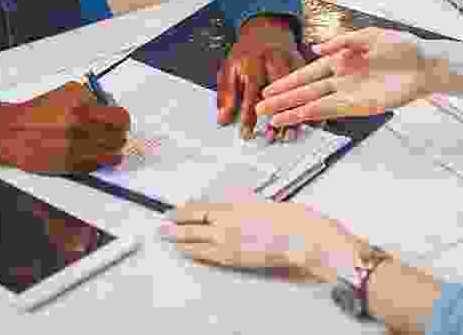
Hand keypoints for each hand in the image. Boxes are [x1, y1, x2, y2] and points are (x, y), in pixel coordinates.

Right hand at [0, 82, 130, 173]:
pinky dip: (99, 160)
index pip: (120, 118)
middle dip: (118, 135)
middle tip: (114, 133)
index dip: (122, 120)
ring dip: (112, 150)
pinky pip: (97, 165)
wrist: (11, 131)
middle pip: (119, 137)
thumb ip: (91, 97)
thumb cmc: (37, 112)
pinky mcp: (70, 165)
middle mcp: (80, 128)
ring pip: (112, 154)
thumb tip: (110, 107)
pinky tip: (91, 152)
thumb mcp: (67, 92)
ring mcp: (76, 148)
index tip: (120, 122)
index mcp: (81, 107)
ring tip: (104, 145)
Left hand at [158, 186, 363, 279]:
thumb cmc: (286, 219)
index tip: (172, 212)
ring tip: (168, 239)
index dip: (183, 211)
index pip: (200, 208)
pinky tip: (188, 253)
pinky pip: (208, 256)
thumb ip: (241, 207)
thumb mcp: (259, 204)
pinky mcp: (234, 258)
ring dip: (180, 240)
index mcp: (233, 206)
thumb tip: (228, 209)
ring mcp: (228, 242)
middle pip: (193, 224)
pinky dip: (195, 254)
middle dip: (175, 226)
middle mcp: (226, 223)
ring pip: (196, 241)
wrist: (300, 236)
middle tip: (162, 226)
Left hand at [217, 17, 304, 140]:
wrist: (265, 26)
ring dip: (294, 111)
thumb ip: (226, 94)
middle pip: (277, 89)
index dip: (249, 114)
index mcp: (252, 61)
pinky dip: (310, 101)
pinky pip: (308, 83)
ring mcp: (289, 59)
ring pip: (295, 88)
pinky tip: (309, 118)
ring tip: (291, 132)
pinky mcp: (302, 62)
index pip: (250, 91)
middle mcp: (272, 59)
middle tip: (273, 135)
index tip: (247, 132)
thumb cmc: (246, 52)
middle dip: (275, 113)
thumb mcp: (229, 69)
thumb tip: (223, 118)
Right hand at [255, 27, 438, 126]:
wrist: (425, 65)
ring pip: (313, 104)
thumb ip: (342, 42)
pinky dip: (312, 115)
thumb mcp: (369, 36)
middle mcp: (340, 79)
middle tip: (260, 108)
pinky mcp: (360, 106)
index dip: (288, 81)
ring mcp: (348, 94)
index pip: (307, 72)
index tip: (269, 88)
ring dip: (291, 111)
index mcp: (341, 60)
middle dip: (282, 99)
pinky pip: (331, 111)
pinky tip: (297, 118)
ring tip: (271, 118)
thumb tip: (317, 50)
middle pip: (304, 91)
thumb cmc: (402, 48)